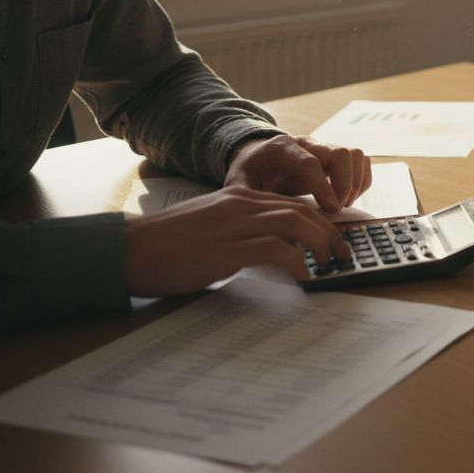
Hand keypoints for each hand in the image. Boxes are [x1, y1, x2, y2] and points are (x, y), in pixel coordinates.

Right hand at [124, 186, 352, 295]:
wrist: (129, 249)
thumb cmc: (166, 245)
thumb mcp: (211, 228)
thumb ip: (241, 231)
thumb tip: (274, 251)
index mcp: (238, 196)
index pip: (292, 202)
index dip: (319, 220)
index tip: (335, 239)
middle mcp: (240, 204)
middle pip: (301, 210)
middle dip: (330, 232)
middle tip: (344, 253)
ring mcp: (233, 224)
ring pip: (295, 223)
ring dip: (321, 243)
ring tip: (332, 263)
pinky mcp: (225, 248)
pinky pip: (273, 249)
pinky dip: (296, 261)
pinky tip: (305, 276)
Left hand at [225, 134, 370, 212]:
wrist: (258, 158)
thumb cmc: (250, 172)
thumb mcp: (238, 184)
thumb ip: (247, 198)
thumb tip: (264, 220)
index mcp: (281, 148)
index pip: (309, 163)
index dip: (323, 186)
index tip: (331, 209)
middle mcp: (307, 143)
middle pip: (339, 153)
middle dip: (344, 186)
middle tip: (334, 210)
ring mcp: (325, 148)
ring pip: (354, 155)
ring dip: (355, 184)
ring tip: (341, 205)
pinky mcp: (337, 156)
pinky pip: (361, 162)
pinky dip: (361, 182)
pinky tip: (346, 199)